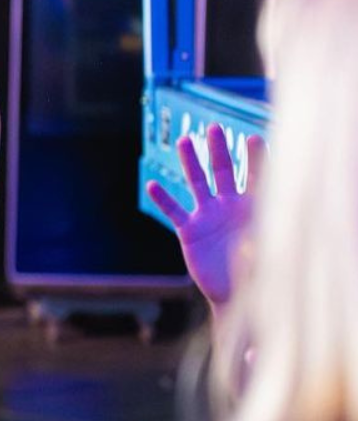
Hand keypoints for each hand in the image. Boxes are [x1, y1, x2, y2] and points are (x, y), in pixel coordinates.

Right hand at [146, 123, 264, 311]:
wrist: (238, 293)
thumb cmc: (260, 272)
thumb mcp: (268, 253)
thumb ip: (261, 241)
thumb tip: (252, 236)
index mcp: (254, 208)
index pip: (256, 177)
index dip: (255, 159)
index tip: (253, 138)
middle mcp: (229, 206)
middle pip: (223, 171)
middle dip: (219, 149)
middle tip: (215, 127)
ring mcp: (207, 216)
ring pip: (197, 183)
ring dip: (191, 162)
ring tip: (184, 141)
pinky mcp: (190, 232)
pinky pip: (174, 212)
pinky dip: (163, 199)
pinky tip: (152, 185)